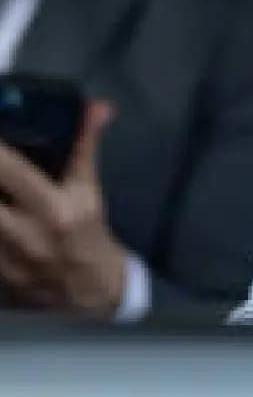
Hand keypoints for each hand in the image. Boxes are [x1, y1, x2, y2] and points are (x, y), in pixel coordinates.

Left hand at [0, 101, 126, 315]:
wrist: (90, 288)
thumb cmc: (87, 231)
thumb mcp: (88, 188)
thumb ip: (85, 145)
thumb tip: (98, 108)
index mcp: (53, 208)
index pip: (12, 172)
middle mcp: (26, 234)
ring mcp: (6, 258)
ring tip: (1, 191)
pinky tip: (1, 210)